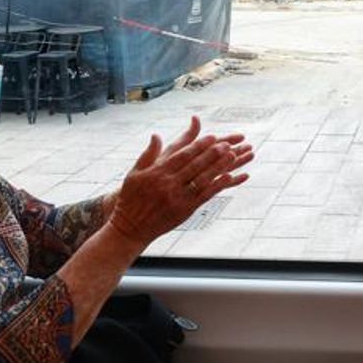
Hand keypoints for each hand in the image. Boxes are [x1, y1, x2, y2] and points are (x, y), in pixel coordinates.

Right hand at [107, 116, 252, 246]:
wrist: (130, 227)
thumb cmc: (131, 199)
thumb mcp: (134, 173)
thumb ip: (148, 154)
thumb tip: (156, 135)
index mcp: (157, 172)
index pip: (183, 155)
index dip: (199, 145)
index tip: (212, 137)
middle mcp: (169, 183)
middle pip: (196, 165)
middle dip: (213, 153)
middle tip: (227, 143)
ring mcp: (178, 197)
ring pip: (203, 179)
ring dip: (219, 166)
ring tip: (233, 156)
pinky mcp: (184, 210)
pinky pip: (204, 195)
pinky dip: (217, 185)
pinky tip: (229, 177)